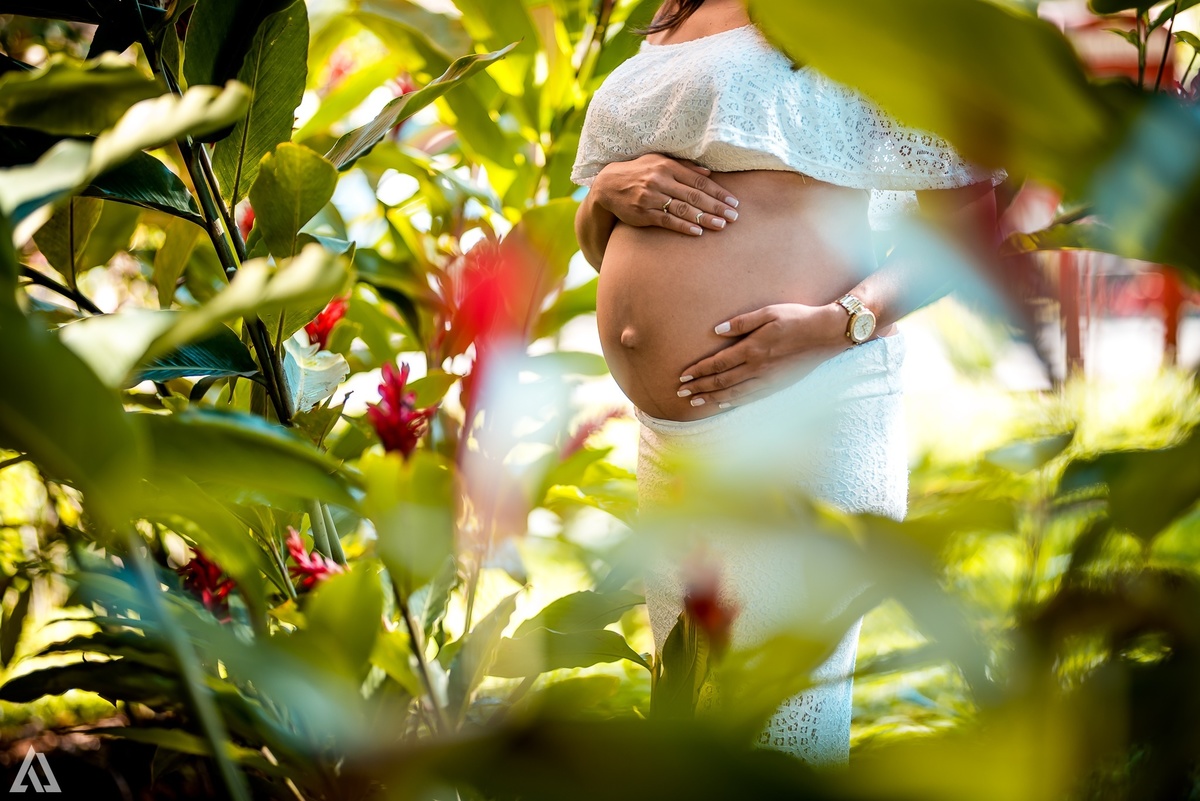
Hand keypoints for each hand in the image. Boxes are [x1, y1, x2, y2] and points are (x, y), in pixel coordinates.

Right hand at [591, 154, 740, 237]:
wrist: (608, 186)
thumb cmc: (639, 172)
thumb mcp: (659, 162)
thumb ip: (684, 166)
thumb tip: (709, 171)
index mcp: (668, 167)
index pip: (699, 180)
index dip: (718, 192)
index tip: (733, 202)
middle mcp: (661, 181)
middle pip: (695, 195)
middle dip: (716, 207)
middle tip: (734, 216)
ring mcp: (651, 198)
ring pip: (683, 209)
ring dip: (704, 218)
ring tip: (721, 225)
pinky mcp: (643, 213)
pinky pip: (667, 221)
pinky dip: (683, 226)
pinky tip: (697, 232)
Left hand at [676, 303, 849, 408]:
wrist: (826, 334)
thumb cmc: (798, 318)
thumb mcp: (769, 312)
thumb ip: (742, 323)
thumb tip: (716, 331)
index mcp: (752, 349)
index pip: (718, 364)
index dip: (699, 371)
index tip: (683, 376)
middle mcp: (757, 368)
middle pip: (721, 382)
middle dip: (699, 387)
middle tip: (680, 393)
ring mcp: (768, 379)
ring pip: (734, 393)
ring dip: (712, 398)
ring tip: (695, 402)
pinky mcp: (777, 385)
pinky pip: (751, 397)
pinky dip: (734, 402)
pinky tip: (723, 404)